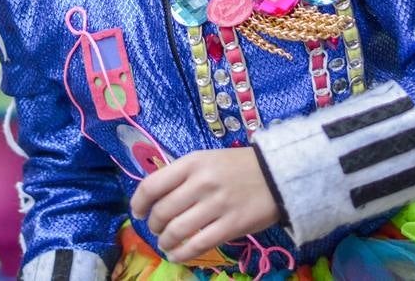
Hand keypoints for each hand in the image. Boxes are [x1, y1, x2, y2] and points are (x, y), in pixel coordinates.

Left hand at [129, 147, 280, 263]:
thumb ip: (182, 175)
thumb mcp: (206, 159)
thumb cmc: (238, 166)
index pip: (152, 185)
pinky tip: (177, 255)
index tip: (137, 212)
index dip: (138, 202)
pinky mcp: (231, 226)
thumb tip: (155, 197)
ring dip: (165, 241)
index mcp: (191, 163)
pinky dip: (183, 253)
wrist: (278, 174)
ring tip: (165, 244)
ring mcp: (216, 205)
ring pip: (178, 231)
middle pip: (163, 211)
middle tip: (156, 229)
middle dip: (154, 225)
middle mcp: (200, 183)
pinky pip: (199, 245)